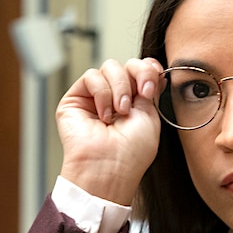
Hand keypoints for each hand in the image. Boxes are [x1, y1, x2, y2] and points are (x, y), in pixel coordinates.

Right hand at [56, 57, 162, 204]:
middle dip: (139, 74)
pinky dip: (103, 93)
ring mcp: (96, 97)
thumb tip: (152, 68)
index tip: (156, 77)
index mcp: (136, 102)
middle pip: (127, 64)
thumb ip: (150, 88)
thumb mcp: (151, 115)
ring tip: (120, 112)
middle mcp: (116, 97)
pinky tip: (104, 116)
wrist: (111, 168)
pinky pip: (91, 76)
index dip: (149, 68)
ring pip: (110, 66)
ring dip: (120, 87)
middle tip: (144, 93)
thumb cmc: (132, 152)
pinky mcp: (76, 99)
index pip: (142, 70)